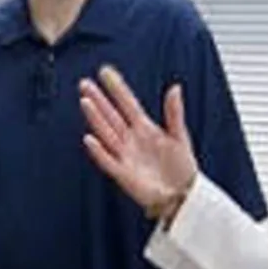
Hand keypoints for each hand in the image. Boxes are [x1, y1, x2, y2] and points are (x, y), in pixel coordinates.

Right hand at [79, 66, 197, 216]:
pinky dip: (99, 151)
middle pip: (111, 116)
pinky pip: (108, 161)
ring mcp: (125, 155)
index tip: (105, 72)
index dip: (117, 88)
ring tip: (86, 102)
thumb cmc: (181, 167)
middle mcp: (131, 139)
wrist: (182, 196)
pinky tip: (90, 138)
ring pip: (106, 133)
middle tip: (85, 84)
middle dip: (98, 100)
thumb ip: (174, 113)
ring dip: (96, 118)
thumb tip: (175, 88)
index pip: (127, 104)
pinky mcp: (123, 174)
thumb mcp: (180, 137)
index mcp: (145, 128)